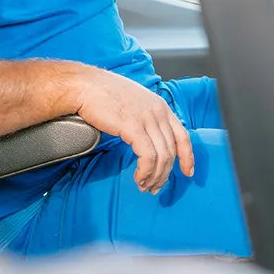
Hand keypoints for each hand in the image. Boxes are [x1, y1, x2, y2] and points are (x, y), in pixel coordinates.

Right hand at [71, 66, 193, 192]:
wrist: (85, 85)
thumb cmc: (103, 92)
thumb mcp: (134, 101)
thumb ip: (145, 115)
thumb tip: (147, 136)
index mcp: (160, 105)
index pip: (183, 135)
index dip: (187, 156)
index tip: (187, 172)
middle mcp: (158, 112)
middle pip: (171, 151)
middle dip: (165, 174)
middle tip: (155, 187)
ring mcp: (147, 119)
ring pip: (162, 157)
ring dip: (155, 176)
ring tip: (145, 186)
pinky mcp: (133, 127)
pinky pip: (147, 157)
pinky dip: (145, 171)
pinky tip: (138, 177)